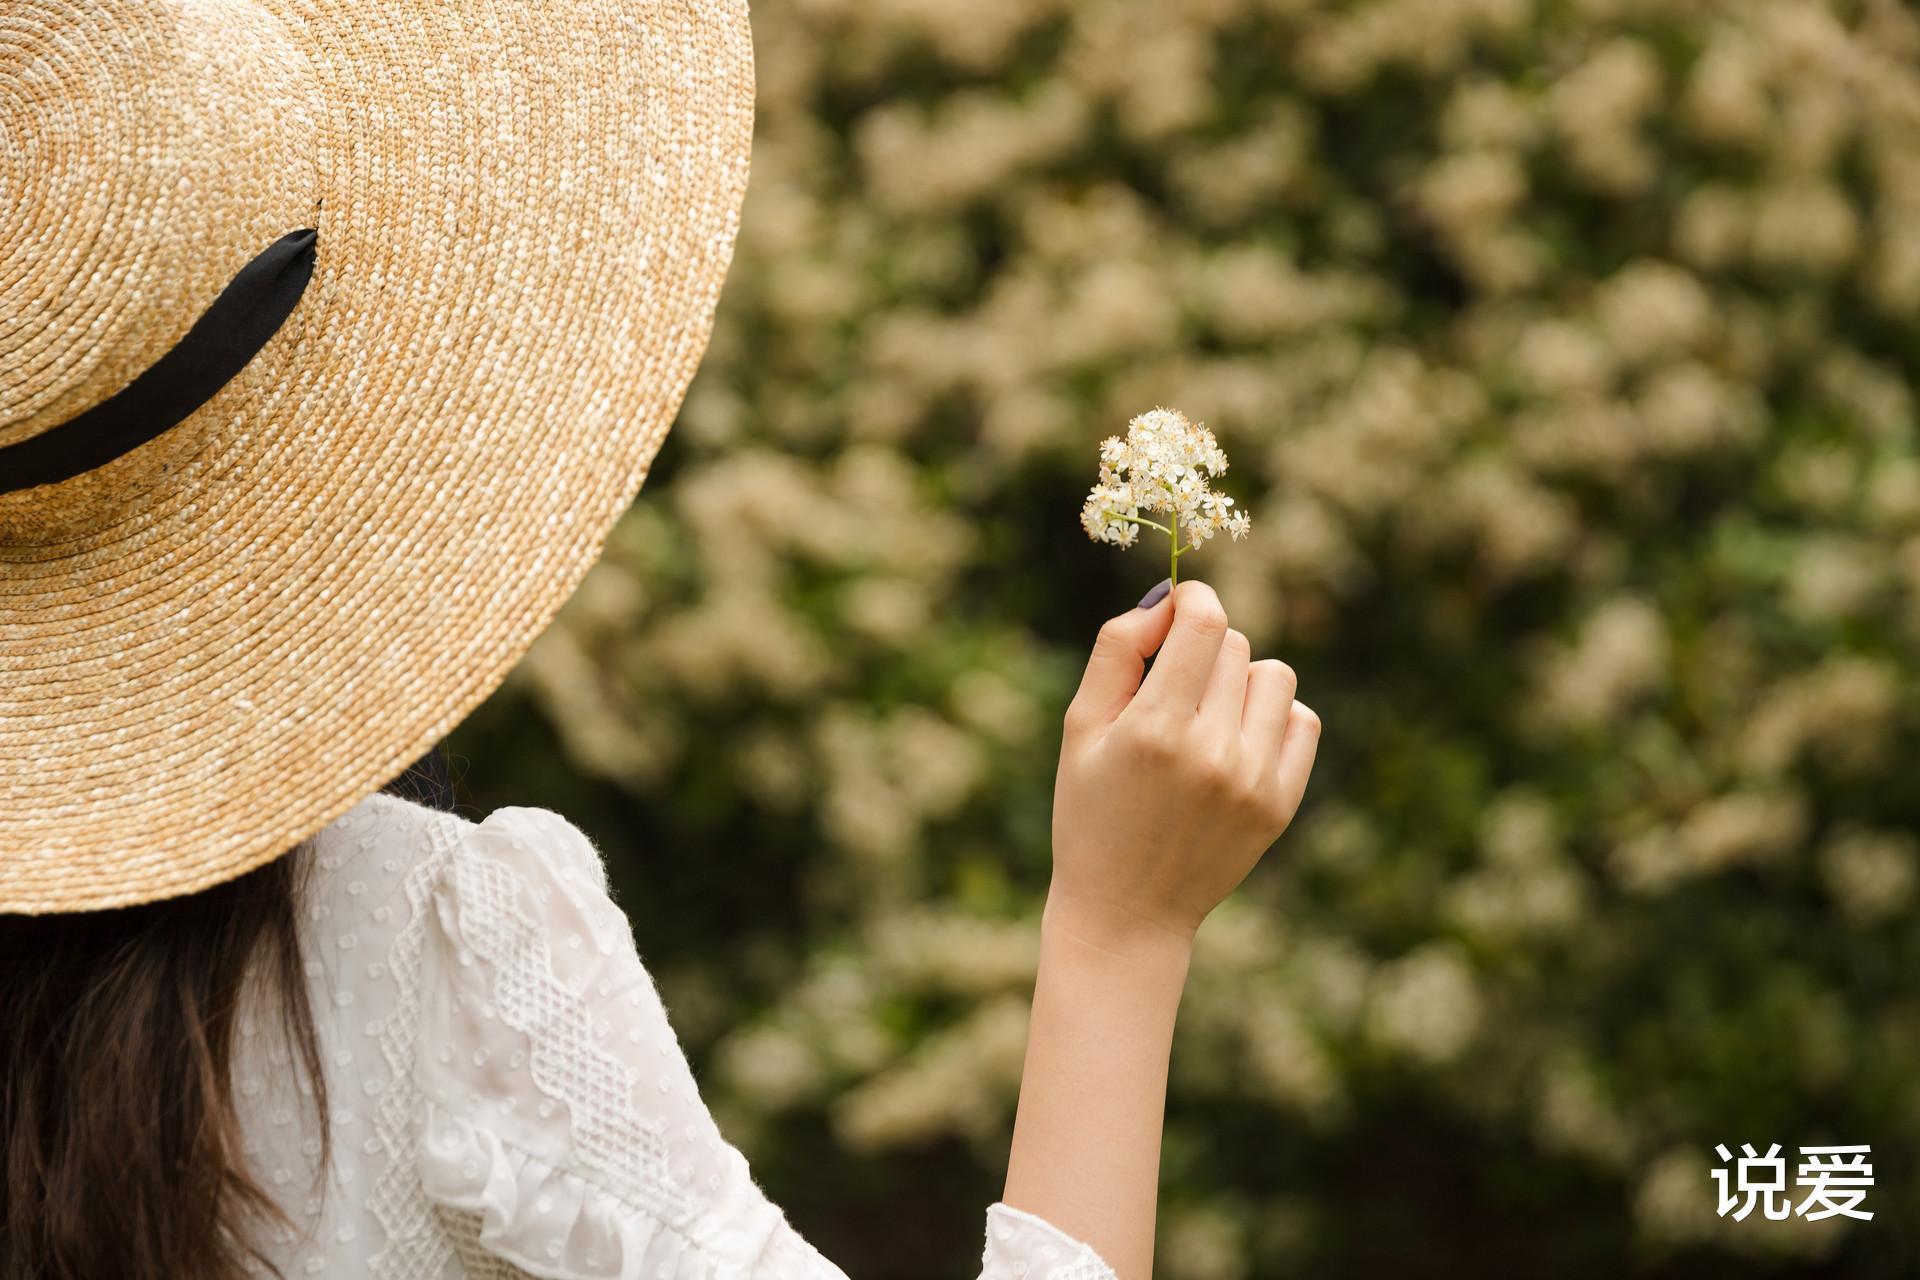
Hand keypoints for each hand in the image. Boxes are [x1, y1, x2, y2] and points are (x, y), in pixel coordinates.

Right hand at [1047, 580, 1319, 955]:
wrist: (1127, 912)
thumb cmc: (1090, 811)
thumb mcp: (1080, 728)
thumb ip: (1117, 650)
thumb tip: (1167, 599)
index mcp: (1155, 729)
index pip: (1205, 621)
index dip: (1192, 597)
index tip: (1178, 606)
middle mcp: (1212, 752)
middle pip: (1234, 645)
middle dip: (1202, 648)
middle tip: (1172, 687)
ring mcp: (1253, 780)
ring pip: (1274, 676)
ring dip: (1241, 680)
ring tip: (1207, 714)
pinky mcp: (1281, 803)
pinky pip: (1303, 720)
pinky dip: (1274, 717)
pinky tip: (1237, 740)